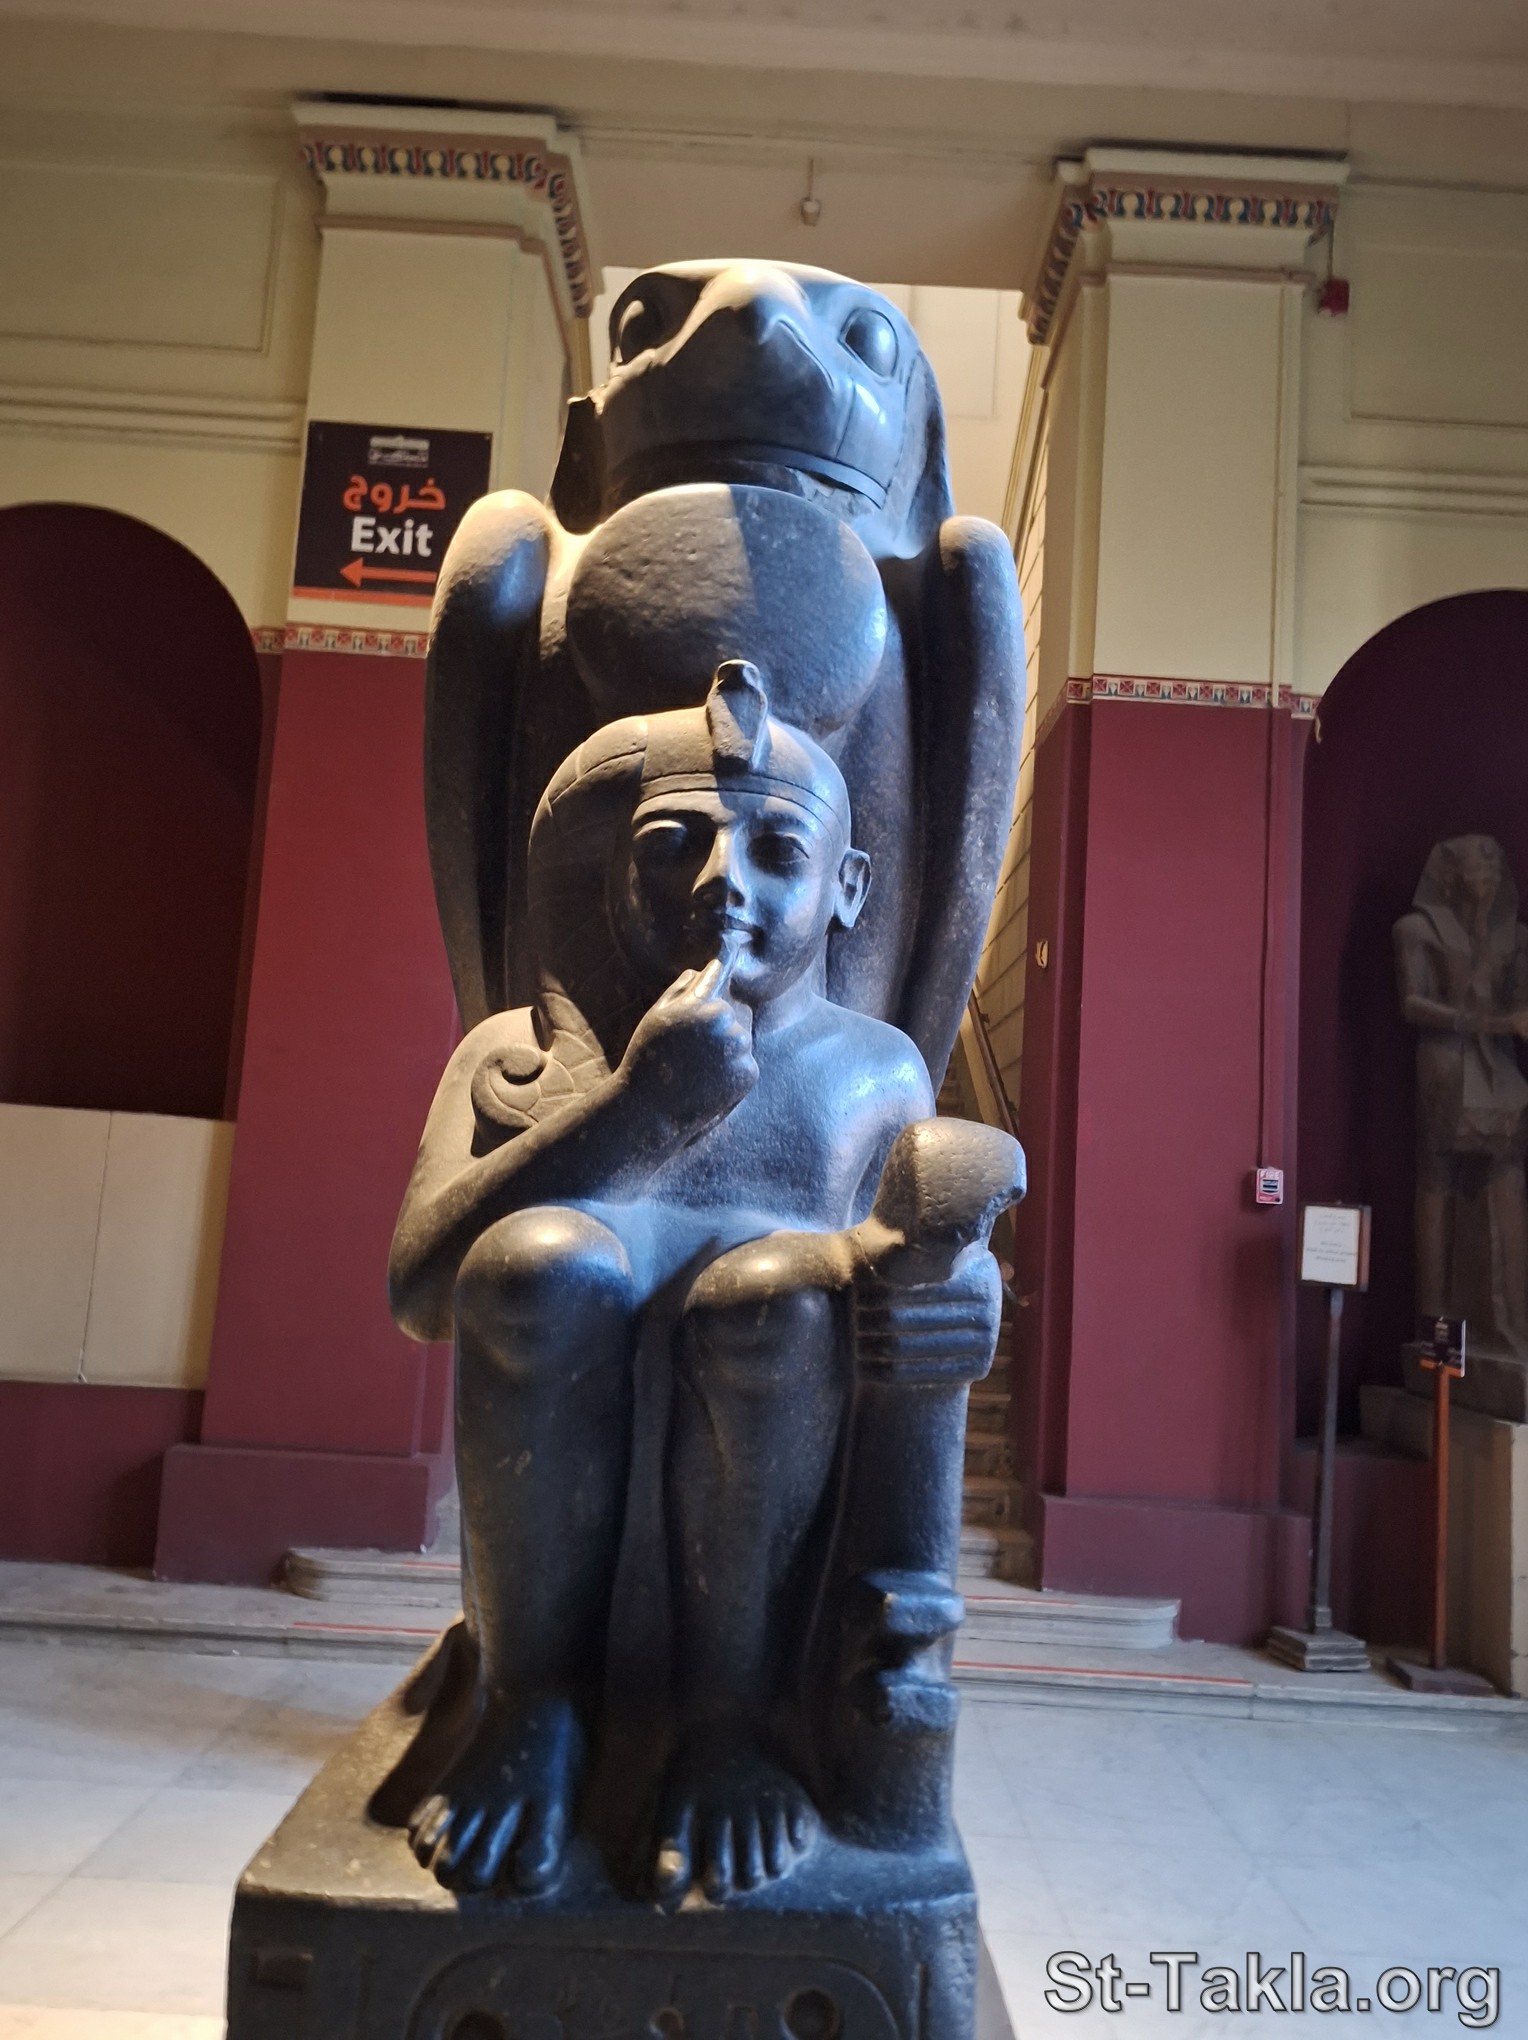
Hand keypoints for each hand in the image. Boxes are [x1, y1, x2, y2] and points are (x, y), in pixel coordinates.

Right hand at [621, 941, 757, 1130]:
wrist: (649, 1109)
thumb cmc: (647, 1059)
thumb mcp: (656, 1017)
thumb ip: (678, 991)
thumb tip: (699, 973)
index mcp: (702, 1003)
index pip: (719, 973)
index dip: (726, 958)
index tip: (735, 944)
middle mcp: (725, 1021)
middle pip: (733, 1015)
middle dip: (718, 1029)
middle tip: (690, 1053)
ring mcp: (739, 1048)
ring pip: (740, 1041)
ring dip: (727, 1052)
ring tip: (698, 1071)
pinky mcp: (749, 1073)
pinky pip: (746, 1066)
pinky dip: (733, 1075)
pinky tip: (709, 1085)